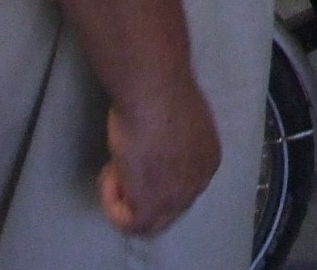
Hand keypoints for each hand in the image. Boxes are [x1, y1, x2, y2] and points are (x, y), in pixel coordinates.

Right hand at [99, 75, 220, 236]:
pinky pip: (129, 224)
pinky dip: (112, 205)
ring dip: (125, 200)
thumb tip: (155, 142)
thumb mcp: (173, 119)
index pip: (181, 184)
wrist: (153, 92)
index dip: (154, 175)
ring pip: (149, 222)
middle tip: (121, 165)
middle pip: (168, 207)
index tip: (136, 153)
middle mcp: (199, 183)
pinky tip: (109, 177)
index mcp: (207, 159)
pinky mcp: (152, 208)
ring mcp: (178, 198)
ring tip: (113, 170)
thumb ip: (170, 138)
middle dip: (140, 191)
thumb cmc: (161, 93)